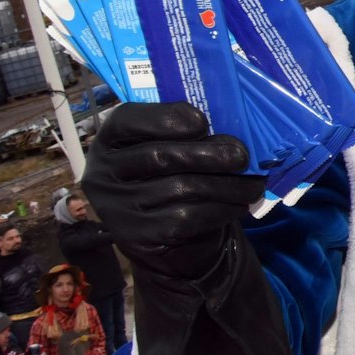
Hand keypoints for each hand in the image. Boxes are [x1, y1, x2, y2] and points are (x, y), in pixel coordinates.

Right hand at [81, 102, 265, 279]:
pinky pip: (187, 218)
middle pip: (159, 157)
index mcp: (109, 140)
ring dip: (226, 186)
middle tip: (242, 156)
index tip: (202, 122)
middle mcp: (102, 173)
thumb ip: (189, 134)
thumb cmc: (175, 175)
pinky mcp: (137, 237)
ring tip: (252, 184)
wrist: (168, 235)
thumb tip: (232, 130)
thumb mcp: (173, 147)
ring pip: (180, 189)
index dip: (166, 118)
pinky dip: (220, 210)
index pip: (127, 119)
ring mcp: (116, 208)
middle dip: (209, 155)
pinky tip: (237, 204)